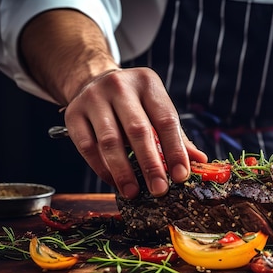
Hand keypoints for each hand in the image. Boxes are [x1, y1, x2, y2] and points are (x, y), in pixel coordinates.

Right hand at [64, 67, 206, 198]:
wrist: (92, 80)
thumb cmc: (133, 101)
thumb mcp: (155, 107)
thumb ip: (175, 134)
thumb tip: (200, 160)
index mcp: (147, 83)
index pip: (166, 120)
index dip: (175, 150)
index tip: (181, 176)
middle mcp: (119, 86)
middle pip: (138, 130)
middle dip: (150, 164)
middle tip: (158, 190)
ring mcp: (93, 98)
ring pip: (110, 141)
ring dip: (123, 171)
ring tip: (133, 192)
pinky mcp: (73, 113)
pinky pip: (88, 147)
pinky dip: (102, 168)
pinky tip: (113, 182)